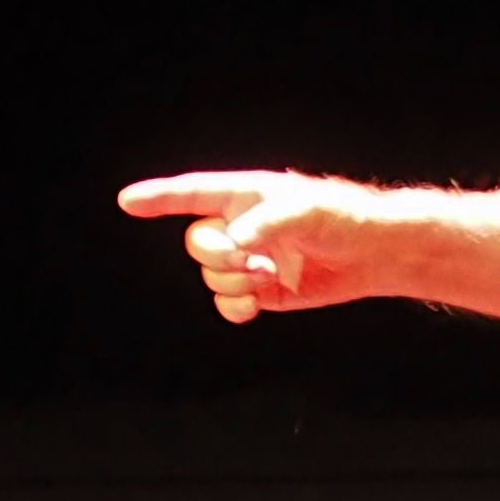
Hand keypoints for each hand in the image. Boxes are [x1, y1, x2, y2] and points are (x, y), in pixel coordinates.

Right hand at [116, 171, 389, 322]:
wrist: (372, 254)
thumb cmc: (341, 217)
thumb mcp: (303, 211)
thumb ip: (263, 225)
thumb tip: (234, 246)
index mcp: (245, 195)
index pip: (192, 194)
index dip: (158, 197)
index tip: (127, 201)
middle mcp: (240, 226)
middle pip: (198, 243)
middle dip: (218, 255)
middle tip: (252, 259)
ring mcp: (248, 260)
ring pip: (211, 276)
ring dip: (234, 281)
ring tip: (269, 276)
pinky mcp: (261, 291)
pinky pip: (227, 303)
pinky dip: (235, 307)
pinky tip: (255, 304)